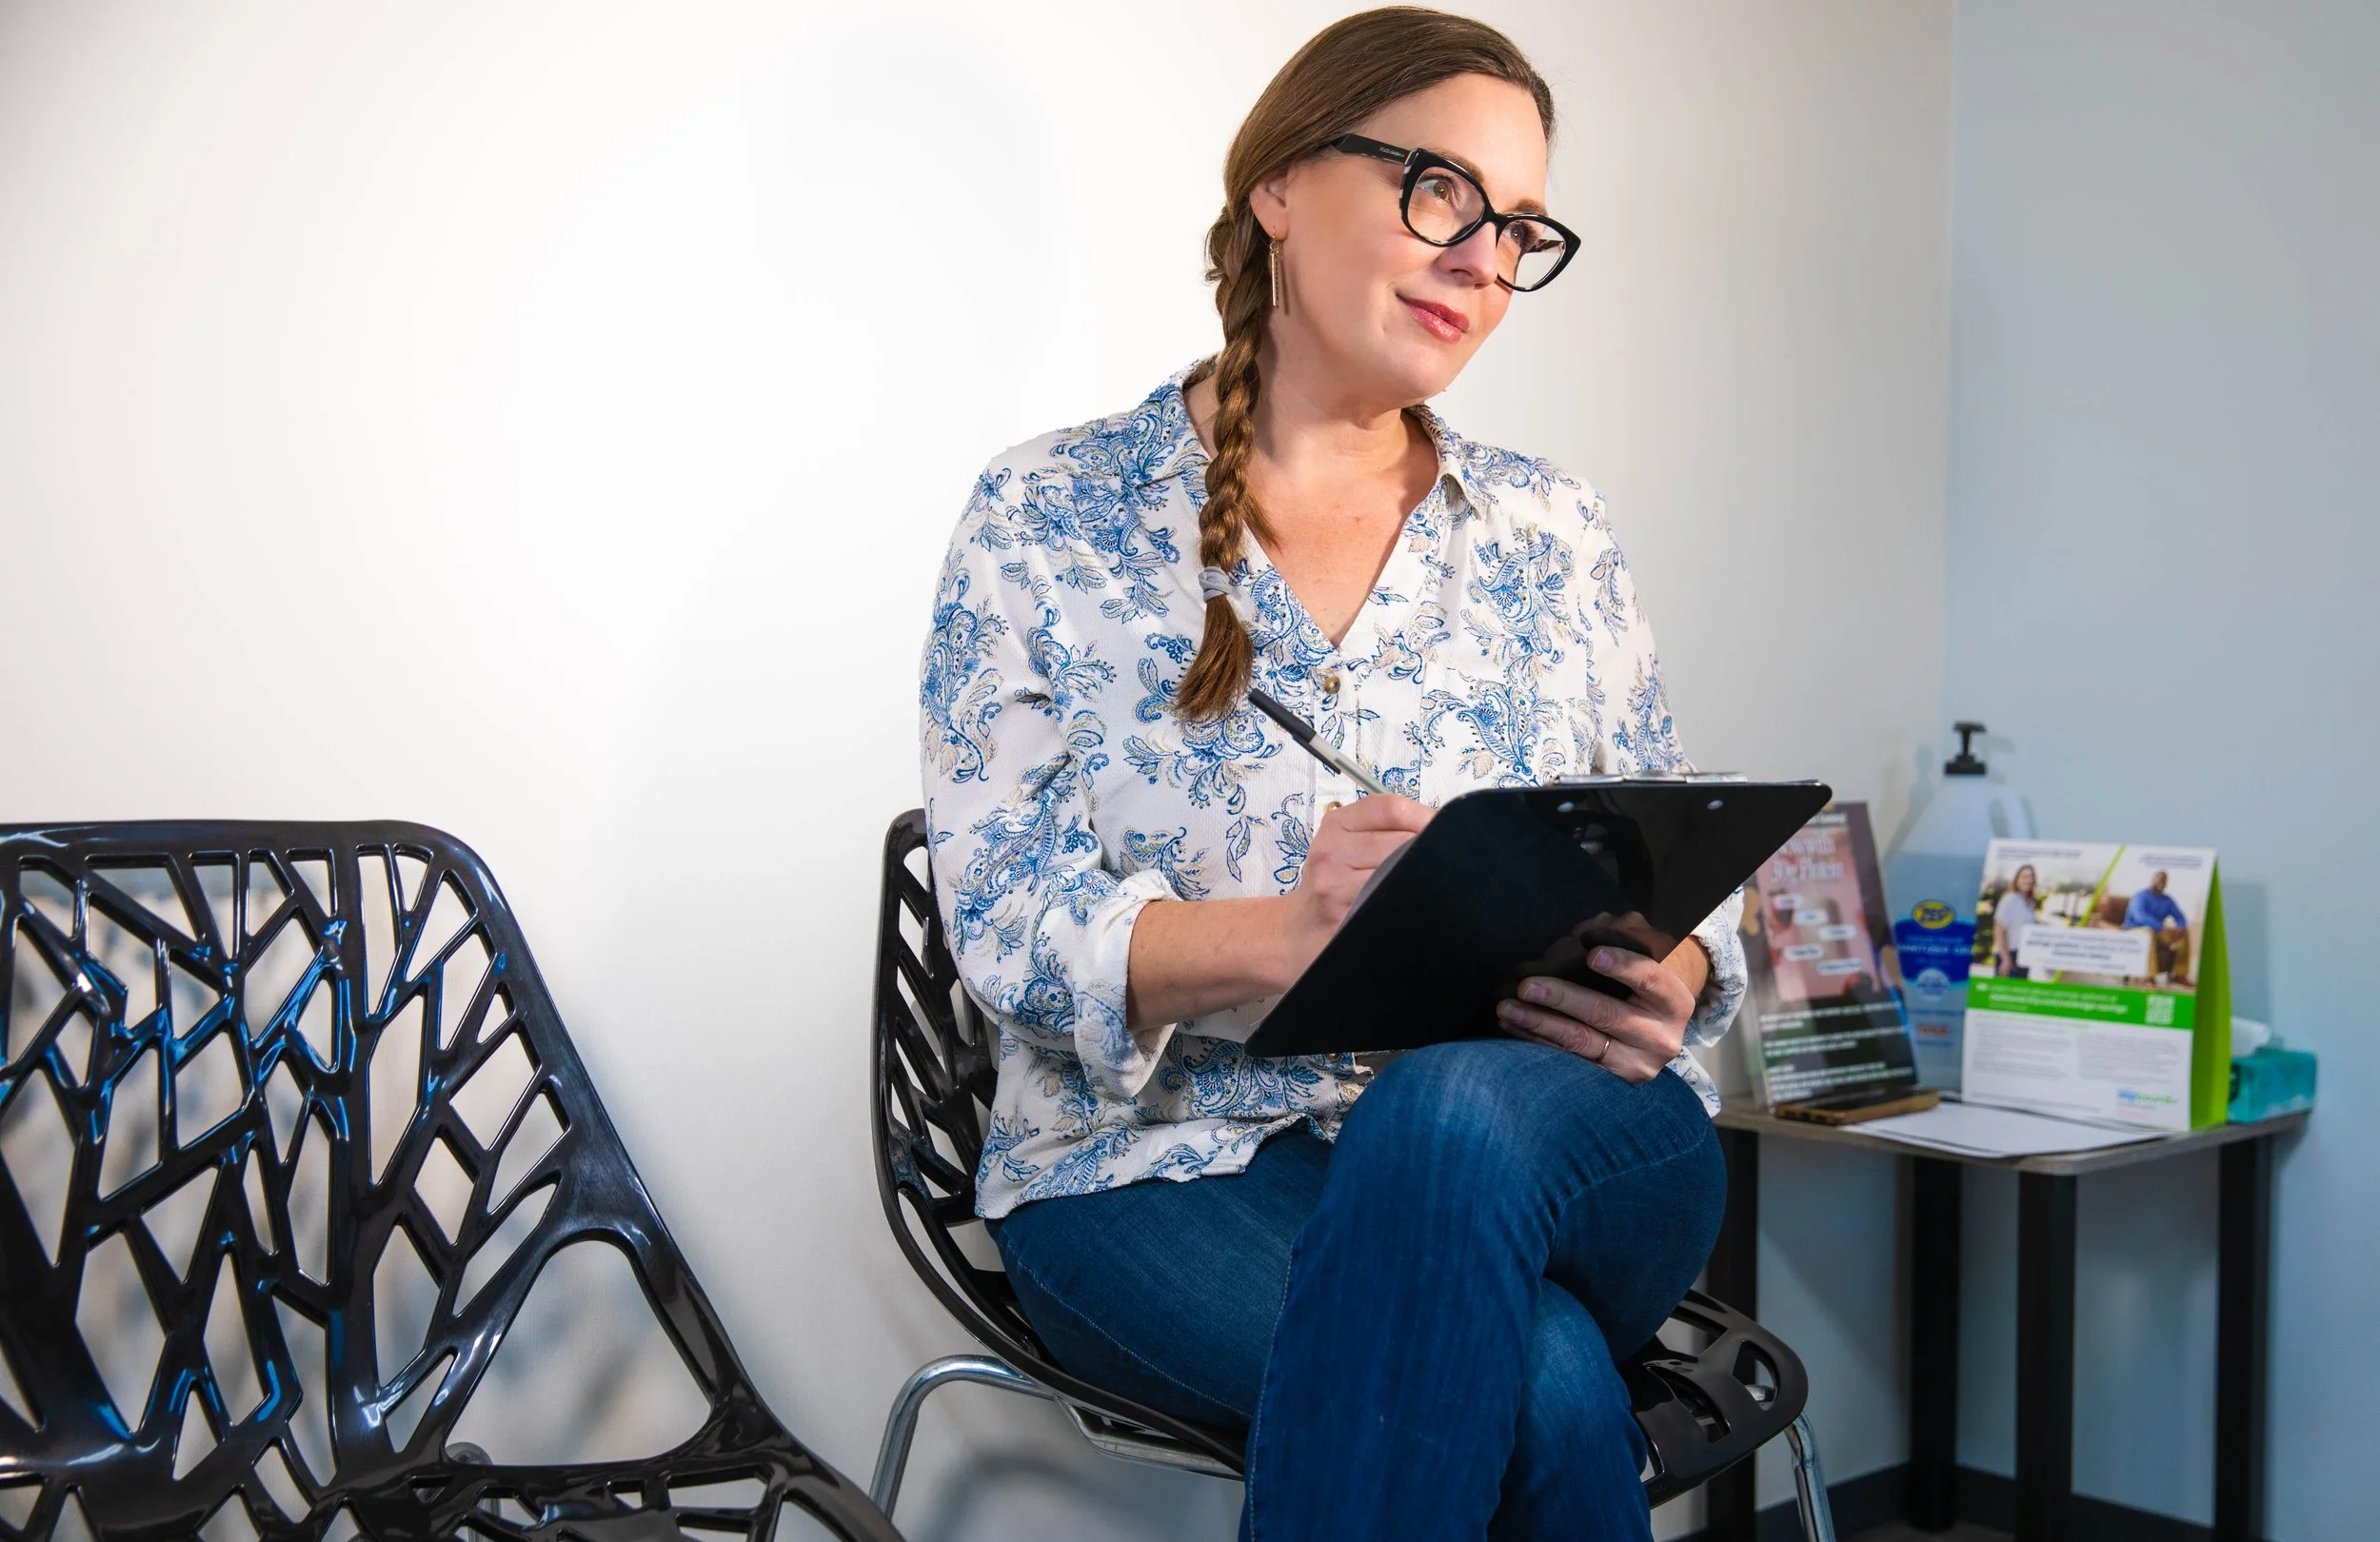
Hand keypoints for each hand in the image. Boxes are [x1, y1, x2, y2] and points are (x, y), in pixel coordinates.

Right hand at [1285, 794, 1434, 960]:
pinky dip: (1407, 901)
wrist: (1296, 930)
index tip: (1444, 830)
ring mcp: (1335, 885)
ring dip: (1421, 878)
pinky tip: (1408, 903)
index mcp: (1336, 824)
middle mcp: (1331, 850)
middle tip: (1444, 861)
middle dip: (1431, 849)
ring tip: (1425, 884)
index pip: (1391, 808)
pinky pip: (1391, 902)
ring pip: (1398, 871)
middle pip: (1401, 841)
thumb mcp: (1344, 844)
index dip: (1426, 817)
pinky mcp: (1344, 916)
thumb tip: (1439, 825)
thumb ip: (1384, 829)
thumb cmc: (1330, 884)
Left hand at [1496, 943, 1702, 1082]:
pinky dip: (1538, 1041)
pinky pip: (1569, 1062)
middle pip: (1607, 1015)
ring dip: (1539, 1023)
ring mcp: (1637, 1065)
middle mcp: (1661, 1037)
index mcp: (1674, 1001)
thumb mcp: (1641, 962)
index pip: (1650, 979)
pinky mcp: (1612, 1082)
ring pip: (1583, 1042)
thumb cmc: (1638, 985)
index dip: (1622, 966)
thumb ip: (1616, 943)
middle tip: (1526, 985)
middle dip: (1562, 998)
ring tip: (1507, 1007)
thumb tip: (1579, 937)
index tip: (1591, 954)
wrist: (1654, 1031)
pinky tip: (1513, 1025)